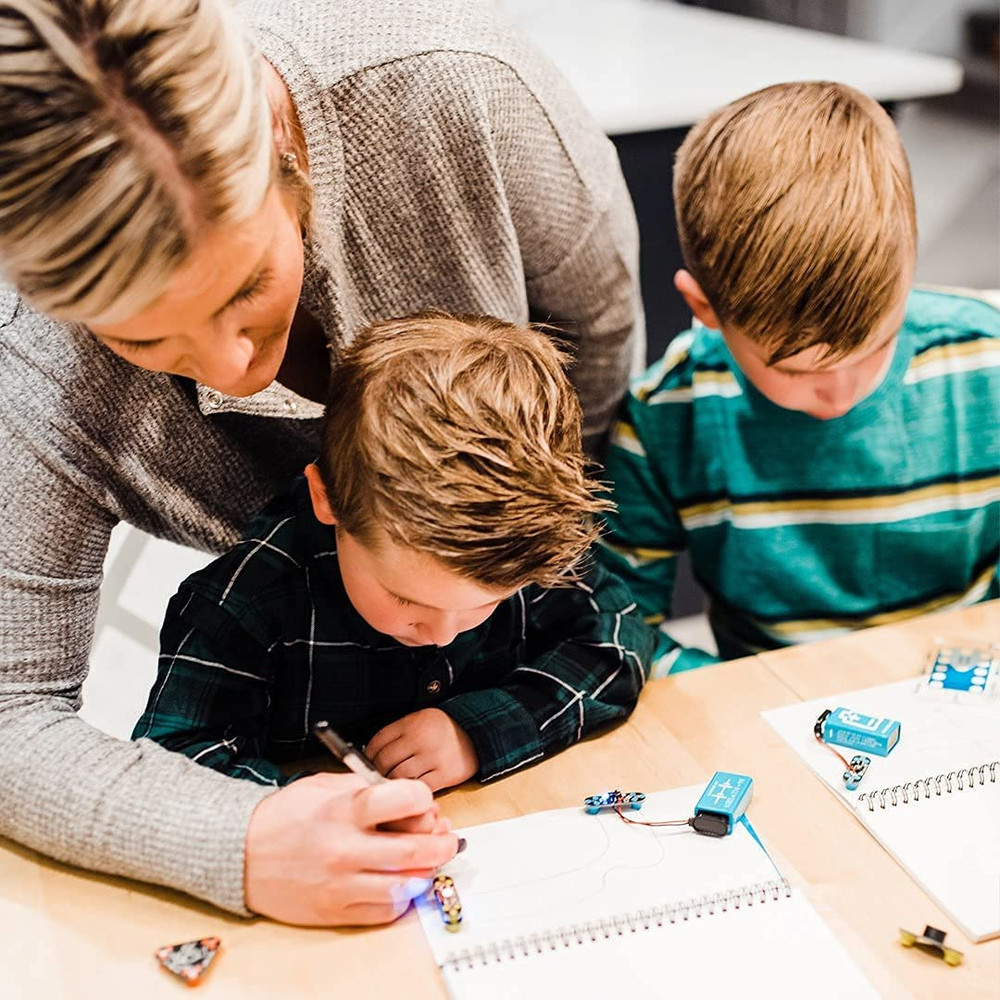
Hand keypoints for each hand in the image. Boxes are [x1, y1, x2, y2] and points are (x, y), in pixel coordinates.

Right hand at [244, 772, 458, 925]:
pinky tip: (398, 883)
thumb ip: (367, 789)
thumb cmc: (285, 816)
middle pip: (416, 850)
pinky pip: (386, 910)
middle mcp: (346, 848)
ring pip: (407, 885)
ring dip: (425, 872)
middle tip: (446, 839)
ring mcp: (342, 884)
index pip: (407, 800)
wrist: (239, 852)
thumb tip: (408, 800)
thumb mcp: (324, 785)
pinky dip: (401, 898)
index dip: (425, 799)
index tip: (424, 802)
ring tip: (425, 861)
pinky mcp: (336, 911)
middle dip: (442, 843)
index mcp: (345, 810)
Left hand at [366, 708, 478, 790]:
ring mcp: (433, 757)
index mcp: (411, 724)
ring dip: (393, 784)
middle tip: (378, 777)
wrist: (476, 732)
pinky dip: (412, 792)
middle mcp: (420, 739)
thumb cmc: (443, 729)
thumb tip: (371, 755)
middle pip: (385, 761)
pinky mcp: (445, 774)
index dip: (368, 756)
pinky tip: (410, 790)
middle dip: (378, 772)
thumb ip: (397, 734)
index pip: (378, 742)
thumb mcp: (418, 720)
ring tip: (393, 785)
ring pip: (399, 777)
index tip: (368, 763)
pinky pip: (419, 788)